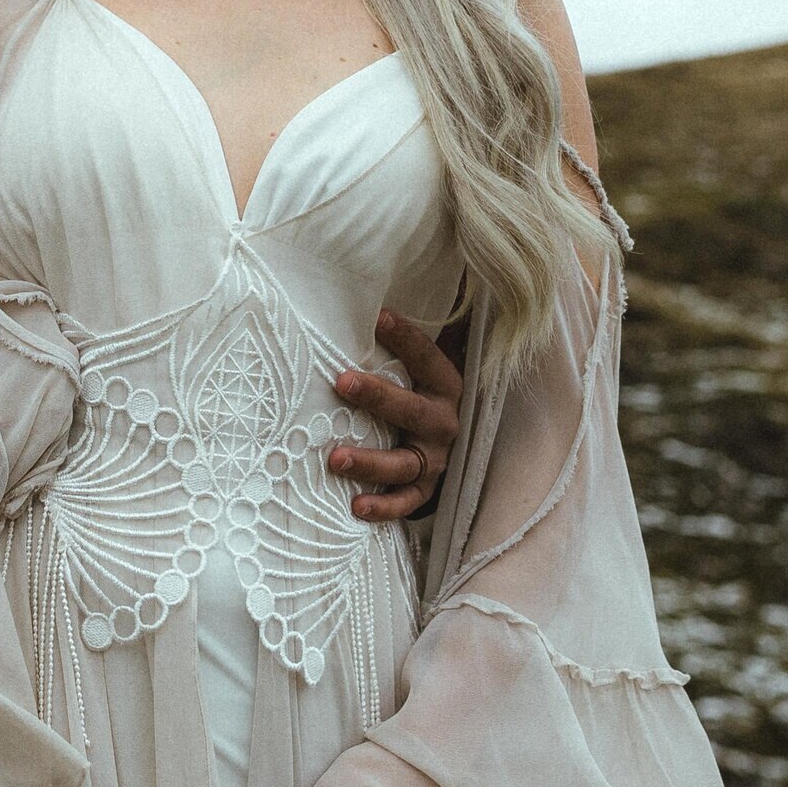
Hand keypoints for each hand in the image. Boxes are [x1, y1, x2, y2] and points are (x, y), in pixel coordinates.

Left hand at [327, 310, 464, 522]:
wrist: (453, 446)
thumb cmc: (423, 391)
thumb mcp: (426, 362)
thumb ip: (413, 330)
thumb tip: (416, 278)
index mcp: (446, 384)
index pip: (427, 357)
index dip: (406, 336)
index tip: (378, 316)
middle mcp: (444, 422)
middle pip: (411, 410)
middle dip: (377, 396)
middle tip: (341, 381)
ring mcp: (435, 459)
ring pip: (404, 462)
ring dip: (370, 461)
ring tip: (334, 457)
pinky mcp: (426, 490)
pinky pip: (406, 503)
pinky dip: (384, 508)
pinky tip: (356, 507)